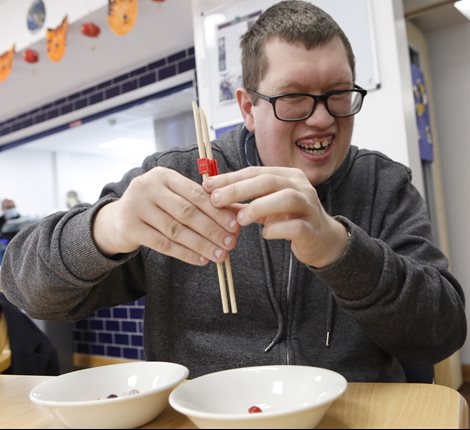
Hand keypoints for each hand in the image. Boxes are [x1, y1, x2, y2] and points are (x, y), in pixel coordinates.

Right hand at [93, 167, 239, 264]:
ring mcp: (136, 206)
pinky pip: (163, 244)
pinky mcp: (129, 227)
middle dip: (213, 229)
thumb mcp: (174, 197)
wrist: (117, 220)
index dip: (218, 211)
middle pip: (187, 212)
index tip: (236, 226)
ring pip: (176, 229)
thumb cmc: (155, 207)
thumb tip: (238, 213)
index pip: (196, 193)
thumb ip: (202, 202)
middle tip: (231, 243)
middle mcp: (148, 186)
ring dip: (202, 244)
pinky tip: (201, 260)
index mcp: (164, 175)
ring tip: (220, 255)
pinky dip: (185, 253)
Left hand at [203, 166, 348, 267]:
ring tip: (240, 219)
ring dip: (259, 206)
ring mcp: (309, 206)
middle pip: (268, 181)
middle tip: (216, 200)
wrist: (322, 240)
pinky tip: (265, 234)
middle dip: (239, 189)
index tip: (208, 185)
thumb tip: (213, 195)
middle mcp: (300, 186)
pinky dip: (277, 230)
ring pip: (286, 198)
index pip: (255, 171)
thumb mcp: (266, 206)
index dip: (230, 178)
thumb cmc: (290, 219)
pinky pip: (295, 226)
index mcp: (287, 176)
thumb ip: (244, 200)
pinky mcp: (312, 228)